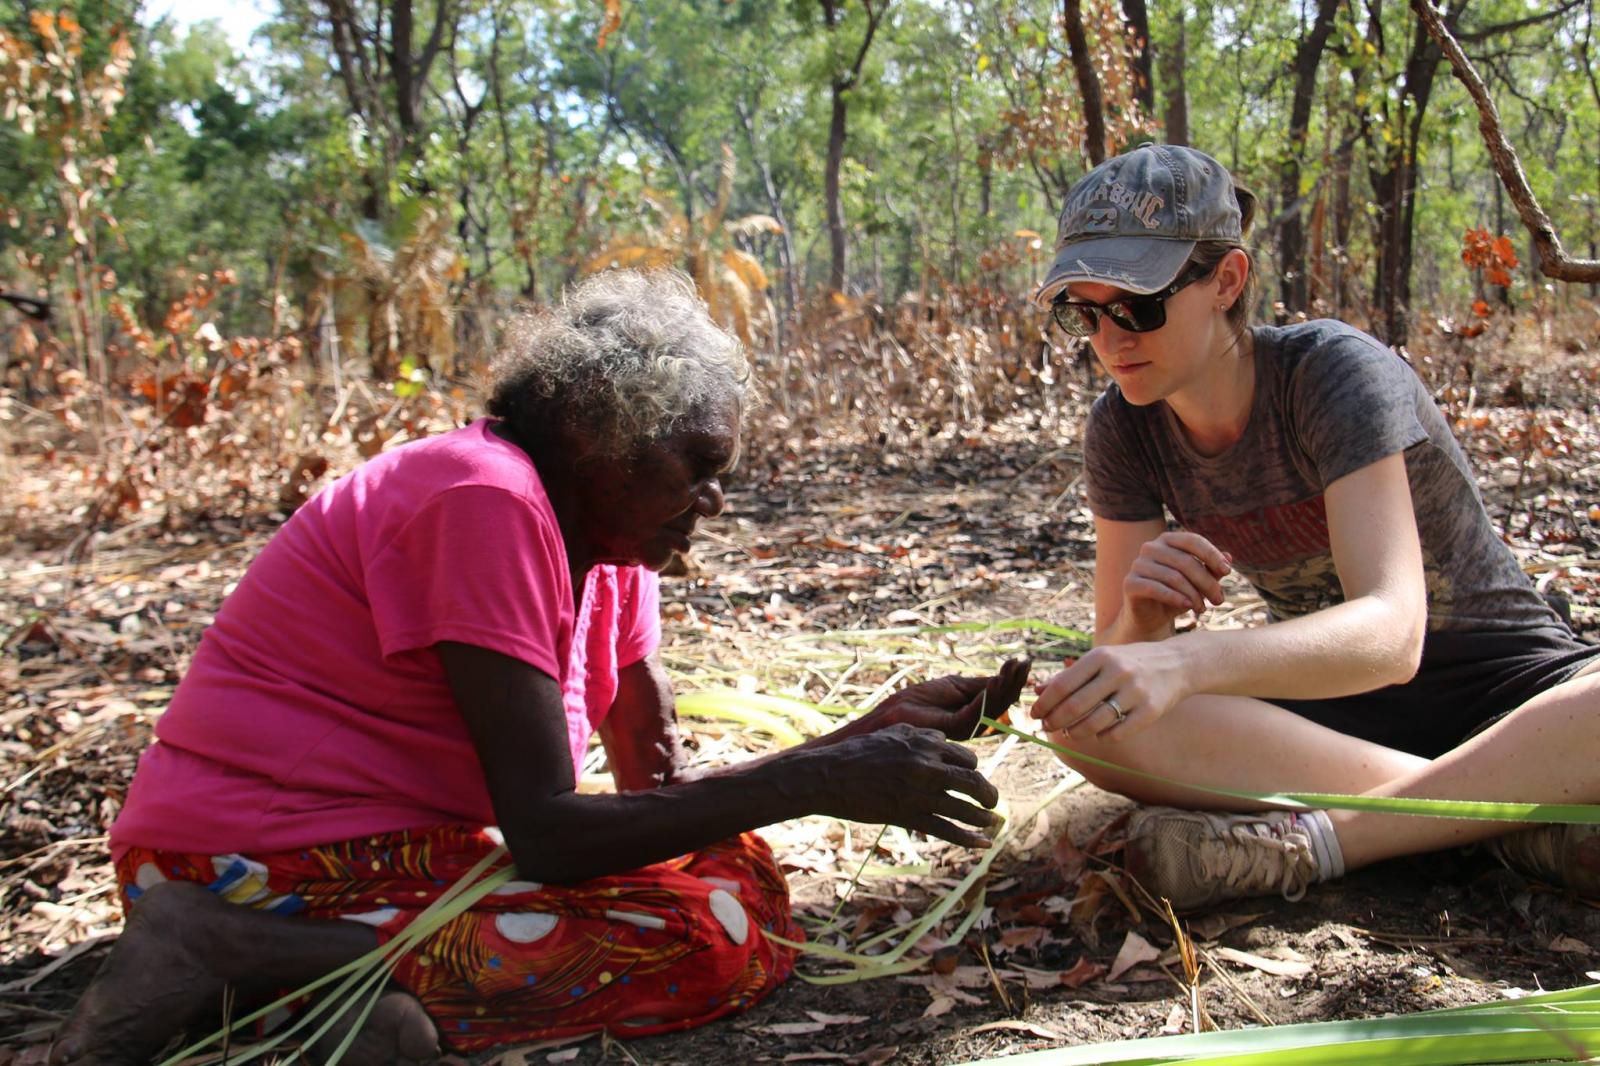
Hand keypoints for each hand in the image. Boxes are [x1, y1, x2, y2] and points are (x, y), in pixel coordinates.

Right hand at [802, 724, 1001, 846]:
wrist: (829, 775)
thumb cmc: (859, 752)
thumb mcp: (894, 732)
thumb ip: (922, 736)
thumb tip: (944, 740)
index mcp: (925, 744)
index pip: (968, 757)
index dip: (974, 769)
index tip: (972, 777)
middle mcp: (927, 767)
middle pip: (974, 782)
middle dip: (989, 794)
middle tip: (992, 802)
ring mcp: (919, 794)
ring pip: (964, 809)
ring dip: (983, 818)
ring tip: (992, 823)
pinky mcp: (908, 816)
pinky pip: (947, 830)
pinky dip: (969, 839)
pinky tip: (983, 845)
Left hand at [870, 658, 1031, 740]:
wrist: (892, 714)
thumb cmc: (918, 699)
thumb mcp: (954, 686)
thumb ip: (979, 685)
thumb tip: (1006, 677)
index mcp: (975, 712)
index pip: (1001, 696)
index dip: (1013, 679)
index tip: (1024, 661)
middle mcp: (975, 722)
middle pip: (1003, 702)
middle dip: (1014, 681)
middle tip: (1025, 662)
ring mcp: (966, 727)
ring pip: (994, 707)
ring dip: (1005, 686)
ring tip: (1014, 668)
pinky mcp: (954, 729)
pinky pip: (976, 712)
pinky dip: (987, 697)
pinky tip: (995, 682)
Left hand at [1029, 642, 1189, 741]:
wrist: (1178, 663)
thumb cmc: (1130, 662)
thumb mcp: (1101, 659)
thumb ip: (1070, 675)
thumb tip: (1038, 691)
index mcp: (1101, 656)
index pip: (1063, 685)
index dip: (1044, 703)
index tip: (1034, 714)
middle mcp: (1118, 672)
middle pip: (1075, 706)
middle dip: (1055, 721)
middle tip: (1046, 727)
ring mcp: (1136, 692)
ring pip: (1096, 723)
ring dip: (1077, 732)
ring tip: (1069, 732)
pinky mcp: (1151, 711)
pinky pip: (1118, 733)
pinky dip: (1103, 737)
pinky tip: (1098, 735)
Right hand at [1121, 531, 1230, 635]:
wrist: (1150, 618)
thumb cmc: (1177, 595)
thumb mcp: (1198, 582)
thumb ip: (1212, 569)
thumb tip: (1229, 557)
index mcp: (1167, 540)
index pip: (1193, 540)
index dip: (1212, 555)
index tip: (1228, 571)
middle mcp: (1150, 547)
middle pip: (1185, 561)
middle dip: (1207, 582)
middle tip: (1219, 600)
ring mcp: (1138, 564)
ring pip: (1173, 577)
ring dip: (1193, 595)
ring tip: (1202, 609)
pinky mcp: (1130, 583)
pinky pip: (1156, 588)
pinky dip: (1175, 598)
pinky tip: (1187, 607)